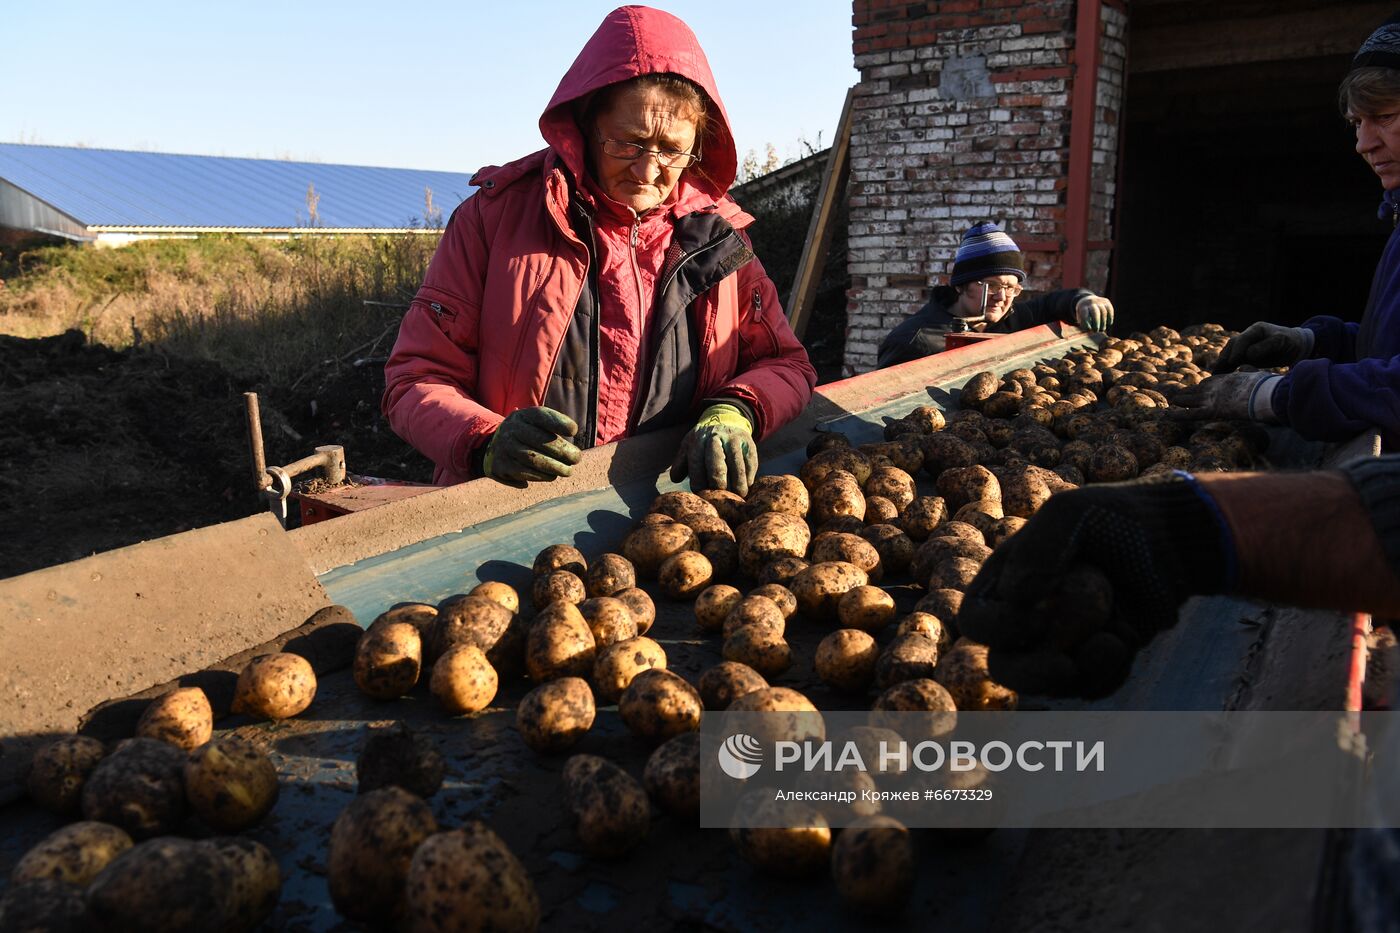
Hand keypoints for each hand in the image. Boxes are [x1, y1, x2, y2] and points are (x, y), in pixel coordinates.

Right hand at [483, 407, 581, 487]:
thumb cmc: (528, 434)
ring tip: (568, 471)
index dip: (558, 422)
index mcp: (523, 416)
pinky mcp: (500, 465)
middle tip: (576, 459)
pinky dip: (540, 476)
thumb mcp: (537, 424)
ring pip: (533, 459)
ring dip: (554, 467)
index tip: (574, 430)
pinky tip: (551, 476)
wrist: (495, 446)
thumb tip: (572, 443)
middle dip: (562, 451)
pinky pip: (524, 473)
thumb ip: (554, 428)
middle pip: (540, 440)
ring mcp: (504, 447)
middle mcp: (511, 429)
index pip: (540, 415)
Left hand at [670, 403, 757, 495]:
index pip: (696, 467)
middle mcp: (715, 438)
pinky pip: (750, 462)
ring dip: (738, 484)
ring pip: (737, 466)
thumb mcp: (688, 447)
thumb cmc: (703, 442)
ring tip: (738, 495)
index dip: (700, 485)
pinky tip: (747, 484)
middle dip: (718, 484)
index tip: (703, 496)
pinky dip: (749, 476)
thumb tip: (675, 479)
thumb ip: (680, 464)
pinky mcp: (748, 443)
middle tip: (721, 498)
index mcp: (697, 442)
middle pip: (717, 466)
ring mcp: (733, 440)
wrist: (725, 420)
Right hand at [959, 474, 1228, 696]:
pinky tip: (1126, 641)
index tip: (1037, 617)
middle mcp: (1025, 618)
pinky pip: (1090, 688)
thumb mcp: (1071, 513)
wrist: (1170, 539)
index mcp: (1004, 583)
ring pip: (1050, 684)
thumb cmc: (1112, 518)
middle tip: (1066, 667)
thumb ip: (1038, 548)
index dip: (997, 629)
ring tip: (1115, 640)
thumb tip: (1015, 597)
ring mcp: (1060, 644)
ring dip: (1083, 670)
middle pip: (1004, 667)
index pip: (976, 622)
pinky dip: (1109, 673)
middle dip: (1032, 675)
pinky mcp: (1094, 661)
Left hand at [1074, 295, 1113, 332]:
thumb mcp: (1080, 318)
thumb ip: (1084, 324)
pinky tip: (1109, 323)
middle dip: (1096, 323)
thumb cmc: (1084, 314)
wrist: (1088, 301)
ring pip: (1103, 312)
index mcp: (1082, 307)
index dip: (1087, 323)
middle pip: (1095, 312)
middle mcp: (1091, 302)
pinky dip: (1110, 317)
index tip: (1089, 330)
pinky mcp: (1106, 301)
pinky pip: (1110, 310)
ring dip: (1103, 322)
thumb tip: (1089, 330)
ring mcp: (1099, 301)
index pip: (1084, 315)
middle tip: (1096, 331)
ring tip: (1102, 329)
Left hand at [1171, 371, 1279, 421]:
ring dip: (1180, 401)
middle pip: (1199, 390)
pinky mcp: (1212, 409)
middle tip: (1175, 395)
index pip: (1212, 382)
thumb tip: (1251, 371)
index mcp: (1229, 380)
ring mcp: (1213, 397)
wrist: (1267, 393)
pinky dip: (1179, 415)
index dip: (1203, 386)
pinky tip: (1167, 416)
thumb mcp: (1259, 378)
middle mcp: (1219, 387)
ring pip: (1191, 399)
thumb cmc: (1268, 388)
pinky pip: (1191, 413)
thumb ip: (1251, 374)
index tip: (1197, 387)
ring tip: (1169, 402)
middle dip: (1187, 393)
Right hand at [1213, 322, 1312, 373]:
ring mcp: (1245, 346)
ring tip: (1214, 376)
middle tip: (1217, 371)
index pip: (1242, 339)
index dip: (1236, 351)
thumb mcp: (1281, 341)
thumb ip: (1265, 346)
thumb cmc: (1290, 342)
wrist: (1296, 346)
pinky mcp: (1245, 355)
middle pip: (1232, 346)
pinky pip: (1233, 361)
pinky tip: (1220, 376)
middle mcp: (1248, 336)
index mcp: (1256, 330)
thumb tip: (1248, 354)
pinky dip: (1226, 367)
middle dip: (1224, 358)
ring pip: (1229, 353)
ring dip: (1222, 364)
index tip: (1232, 362)